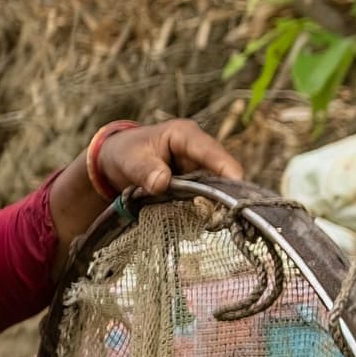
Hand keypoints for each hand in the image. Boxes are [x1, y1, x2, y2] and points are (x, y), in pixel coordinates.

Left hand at [53, 116, 240, 244]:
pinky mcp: (196, 185)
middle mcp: (198, 152)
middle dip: (223, 192)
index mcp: (185, 135)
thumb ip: (145, 170)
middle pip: (221, 172)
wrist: (118, 162)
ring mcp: (199, 169)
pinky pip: (205, 199)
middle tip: (222, 214)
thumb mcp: (129, 160)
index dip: (225, 167)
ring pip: (216, 188)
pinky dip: (201, 210)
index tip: (237, 184)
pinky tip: (196, 221)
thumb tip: (162, 182)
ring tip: (209, 220)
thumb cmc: (125, 153)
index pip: (211, 151)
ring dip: (212, 204)